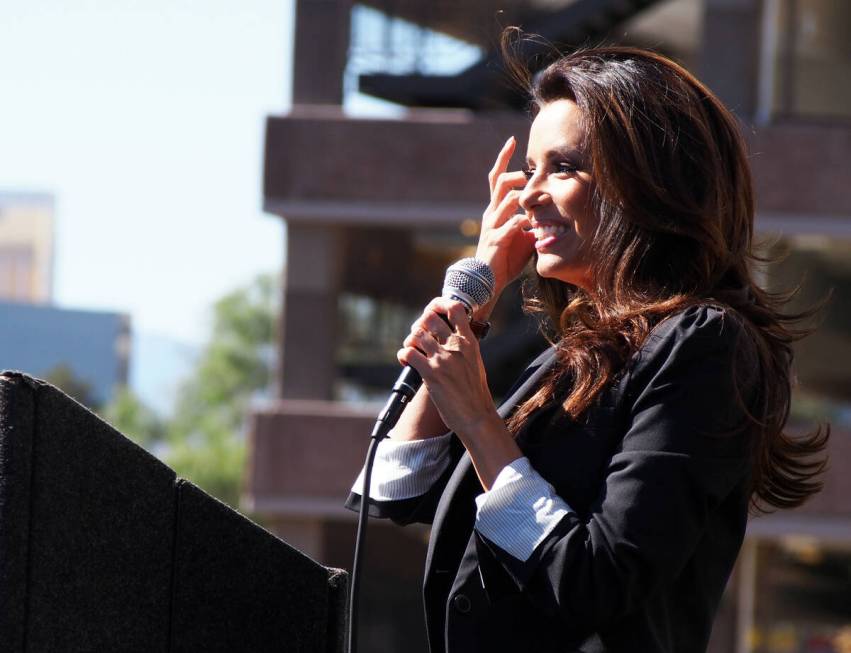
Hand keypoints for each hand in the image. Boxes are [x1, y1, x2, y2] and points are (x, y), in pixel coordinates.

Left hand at [397, 296, 522, 488]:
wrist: (476, 416)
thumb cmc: (475, 392)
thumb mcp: (475, 361)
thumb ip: (464, 347)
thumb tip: (449, 336)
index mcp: (470, 342)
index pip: (455, 309)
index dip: (440, 304)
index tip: (433, 310)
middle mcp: (456, 346)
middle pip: (429, 318)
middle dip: (420, 324)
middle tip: (419, 336)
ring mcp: (443, 359)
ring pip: (416, 334)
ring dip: (410, 341)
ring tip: (411, 351)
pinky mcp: (431, 373)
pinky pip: (408, 353)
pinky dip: (403, 354)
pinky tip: (406, 361)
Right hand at [476, 136, 536, 301]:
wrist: (487, 281)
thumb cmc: (505, 258)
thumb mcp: (523, 236)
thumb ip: (533, 223)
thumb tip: (552, 214)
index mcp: (496, 210)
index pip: (496, 178)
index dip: (503, 158)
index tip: (512, 140)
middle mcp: (491, 213)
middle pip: (499, 182)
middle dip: (515, 174)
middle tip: (530, 172)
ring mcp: (492, 226)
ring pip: (506, 200)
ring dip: (523, 197)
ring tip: (537, 198)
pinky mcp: (496, 240)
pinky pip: (511, 225)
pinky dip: (524, 222)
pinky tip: (533, 224)